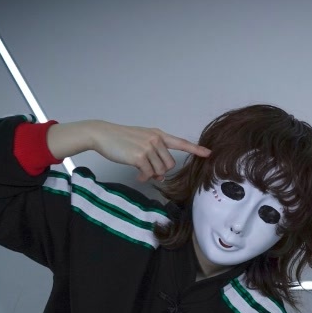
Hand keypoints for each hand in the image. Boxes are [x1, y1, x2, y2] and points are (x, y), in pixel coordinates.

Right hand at [89, 122, 211, 181]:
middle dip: (161, 171)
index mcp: (158, 135)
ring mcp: (148, 147)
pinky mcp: (139, 156)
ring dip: (151, 175)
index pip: (180, 143)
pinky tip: (137, 175)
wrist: (103, 135)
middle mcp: (156, 139)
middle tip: (150, 172)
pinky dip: (143, 177)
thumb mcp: (141, 143)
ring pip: (160, 171)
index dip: (195, 149)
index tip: (208, 153)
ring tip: (141, 172)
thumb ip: (154, 156)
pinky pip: (148, 174)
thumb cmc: (121, 140)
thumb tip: (160, 176)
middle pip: (170, 164)